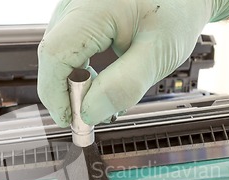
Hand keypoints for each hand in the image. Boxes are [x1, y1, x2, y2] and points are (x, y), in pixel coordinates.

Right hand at [37, 0, 228, 126]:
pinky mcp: (76, 20)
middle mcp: (75, 4)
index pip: (55, 54)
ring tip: (100, 100)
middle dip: (66, 94)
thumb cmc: (176, 14)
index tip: (73, 120)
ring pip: (57, 58)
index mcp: (94, 7)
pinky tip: (96, 85)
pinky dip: (77, 75)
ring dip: (72, 86)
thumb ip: (125, 84)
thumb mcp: (159, 54)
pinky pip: (66, 52)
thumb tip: (89, 112)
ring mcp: (73, 11)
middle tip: (90, 117)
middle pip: (52, 57)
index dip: (56, 93)